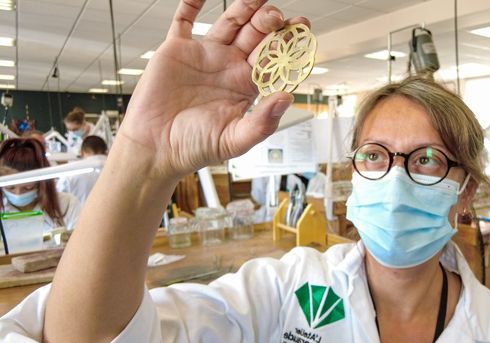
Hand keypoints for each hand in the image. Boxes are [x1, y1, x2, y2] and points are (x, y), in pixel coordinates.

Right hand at [119, 0, 307, 179]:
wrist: (155, 149)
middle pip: (255, 35)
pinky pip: (185, 19)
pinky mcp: (177, 49)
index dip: (286, 45)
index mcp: (245, 86)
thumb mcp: (235, 140)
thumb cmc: (194, 148)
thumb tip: (286, 98)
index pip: (272, 59)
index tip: (301, 31)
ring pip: (229, 22)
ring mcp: (205, 55)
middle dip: (269, 22)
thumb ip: (263, 121)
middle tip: (278, 15)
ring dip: (244, 8)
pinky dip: (192, 3)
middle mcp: (228, 67)